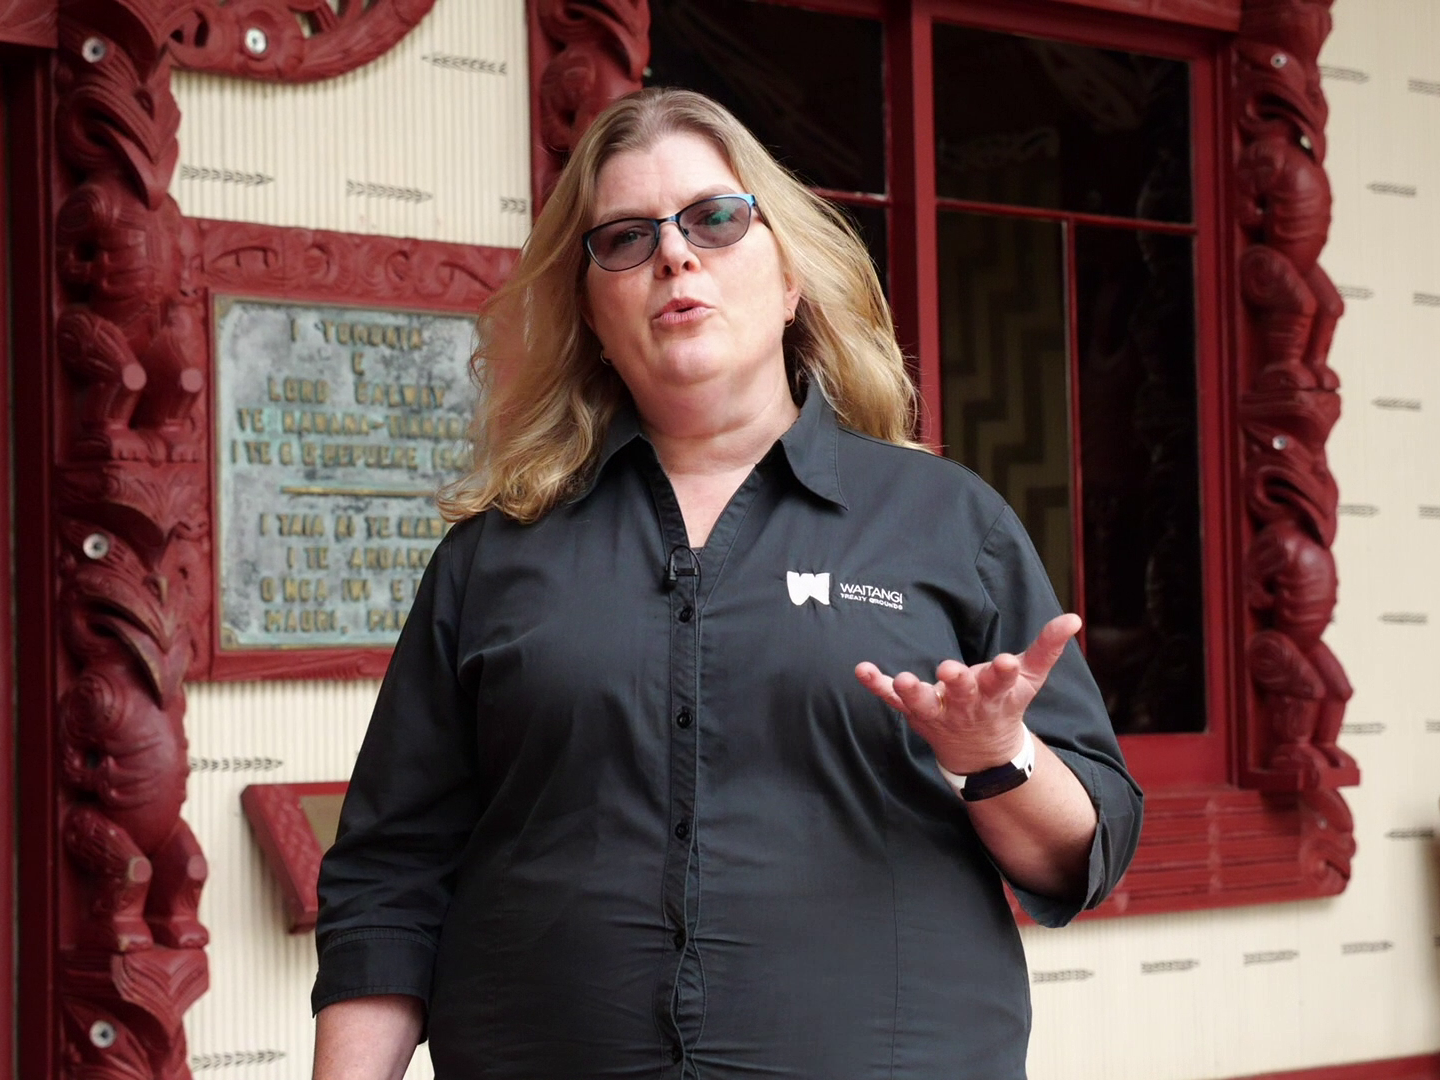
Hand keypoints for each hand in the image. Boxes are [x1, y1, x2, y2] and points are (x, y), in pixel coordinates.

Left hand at [854, 613, 1080, 775]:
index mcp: (995, 692)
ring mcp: (938, 710)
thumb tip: (1073, 617)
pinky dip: (876, 686)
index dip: (1002, 672)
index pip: (1002, 681)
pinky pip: (892, 701)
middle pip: (961, 693)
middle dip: (957, 683)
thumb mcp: (1030, 677)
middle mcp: (966, 703)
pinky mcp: (914, 711)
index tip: (1004, 662)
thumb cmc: (1004, 702)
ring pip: (923, 703)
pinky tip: (862, 670)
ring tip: (901, 680)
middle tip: (949, 671)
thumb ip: (1047, 646)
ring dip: (912, 691)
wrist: (981, 750)